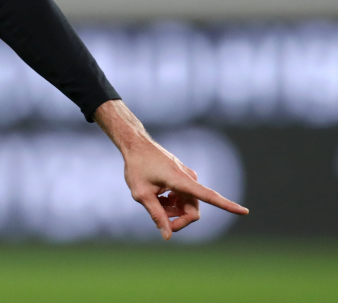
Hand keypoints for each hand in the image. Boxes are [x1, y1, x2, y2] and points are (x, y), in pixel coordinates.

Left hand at [94, 100, 248, 239]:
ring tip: (154, 203)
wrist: (135, 144)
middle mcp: (189, 178)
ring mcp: (186, 177)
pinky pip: (183, 197)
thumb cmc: (136, 167)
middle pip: (193, 210)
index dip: (228, 206)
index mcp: (182, 181)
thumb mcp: (141, 194)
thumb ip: (156, 215)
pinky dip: (172, 202)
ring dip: (173, 211)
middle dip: (178, 220)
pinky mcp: (183, 177)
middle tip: (160, 222)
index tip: (245, 211)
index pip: (209, 196)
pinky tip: (158, 197)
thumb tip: (168, 235)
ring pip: (187, 205)